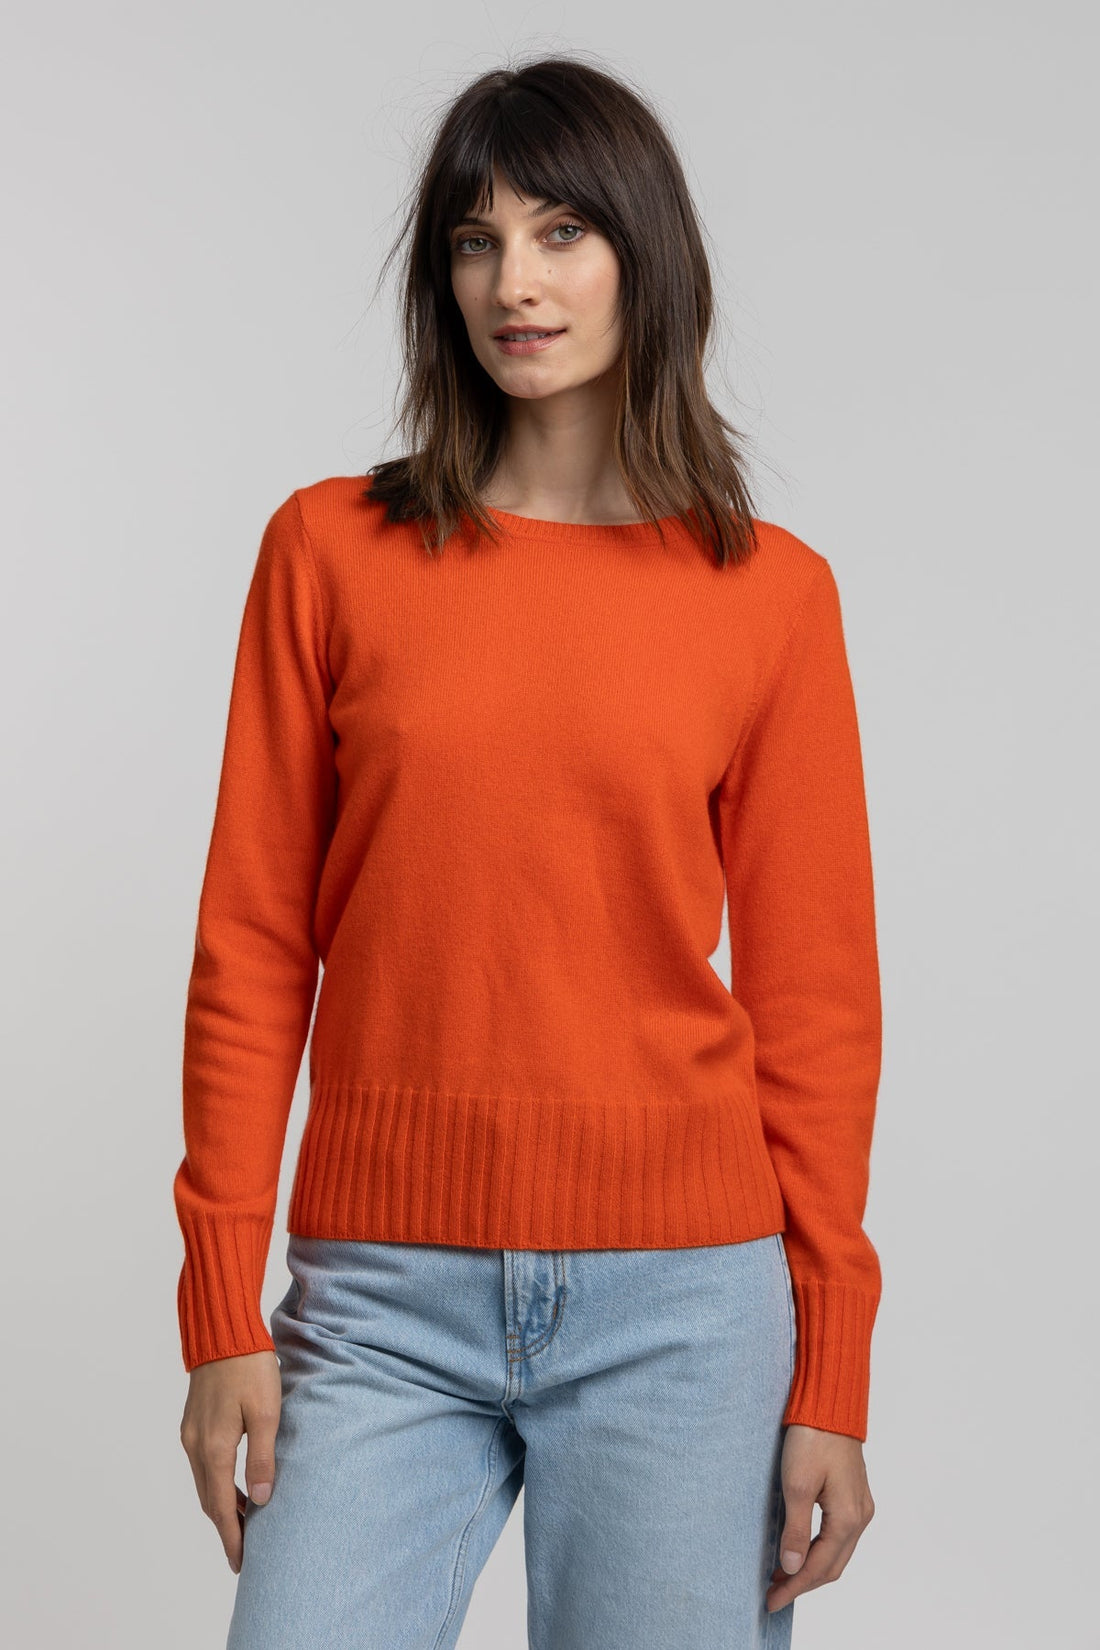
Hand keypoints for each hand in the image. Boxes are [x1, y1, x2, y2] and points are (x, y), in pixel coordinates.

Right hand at [179, 1350, 282, 1574]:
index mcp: (213, 1448)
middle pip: (209, 1500)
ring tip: (246, 1522)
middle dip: (226, 1527)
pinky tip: (236, 1485)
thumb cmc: (249, 1368)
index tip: (242, 1563)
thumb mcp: (266, 1412)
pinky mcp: (192, 1423)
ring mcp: (190, 1434)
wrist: (222, 1332)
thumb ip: (262, 1457)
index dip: (232, 1537)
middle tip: (245, 1551)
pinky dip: (217, 1484)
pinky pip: (203, 1466)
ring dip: (222, 1506)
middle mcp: (195, 1446)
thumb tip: (261, 1500)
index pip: (221, 1507)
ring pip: (205, 1484)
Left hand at [765, 1423, 874, 1612]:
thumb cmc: (813, 1438)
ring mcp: (860, 1506)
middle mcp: (860, 1516)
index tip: (771, 1601)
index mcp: (848, 1518)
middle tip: (773, 1593)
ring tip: (781, 1576)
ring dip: (811, 1568)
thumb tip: (791, 1567)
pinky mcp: (853, 1495)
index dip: (795, 1587)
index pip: (820, 1567)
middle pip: (832, 1566)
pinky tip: (799, 1550)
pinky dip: (819, 1550)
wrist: (830, 1403)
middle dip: (803, 1583)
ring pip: (837, 1552)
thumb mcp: (797, 1485)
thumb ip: (795, 1530)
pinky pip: (838, 1536)